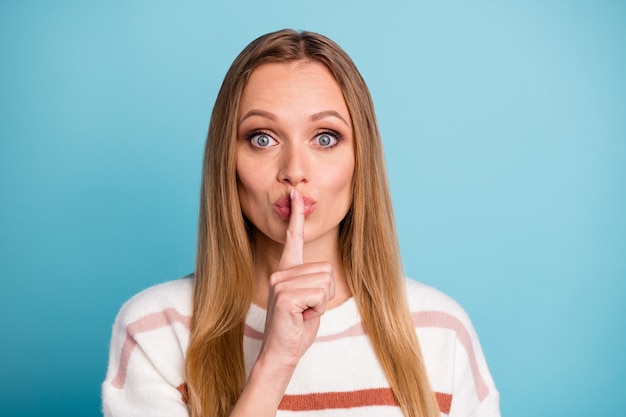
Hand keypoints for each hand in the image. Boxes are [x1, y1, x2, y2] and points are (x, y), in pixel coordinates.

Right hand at [259, 188, 334, 371]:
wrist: (281, 352)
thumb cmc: (297, 327)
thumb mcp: (309, 300)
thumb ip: (313, 283)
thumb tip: (324, 274)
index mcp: (287, 271)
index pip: (293, 238)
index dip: (296, 216)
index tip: (297, 194)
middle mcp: (281, 273)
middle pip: (327, 270)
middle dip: (326, 294)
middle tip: (307, 308)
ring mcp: (281, 283)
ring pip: (326, 283)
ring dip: (322, 303)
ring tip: (304, 313)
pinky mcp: (285, 296)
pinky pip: (320, 296)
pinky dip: (318, 310)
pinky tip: (302, 317)